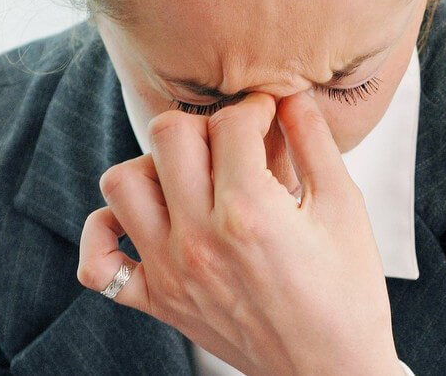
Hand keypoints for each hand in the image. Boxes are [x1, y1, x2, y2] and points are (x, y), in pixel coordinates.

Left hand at [78, 90, 399, 374]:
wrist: (330, 371)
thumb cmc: (347, 294)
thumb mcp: (345, 209)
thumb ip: (314, 144)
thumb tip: (291, 98)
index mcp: (249, 212)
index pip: (231, 123)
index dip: (256, 106)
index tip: (270, 114)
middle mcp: (198, 238)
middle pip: (168, 136)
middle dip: (204, 124)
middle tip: (232, 142)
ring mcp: (170, 272)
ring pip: (121, 184)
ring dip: (153, 167)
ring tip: (190, 178)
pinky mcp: (158, 302)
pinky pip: (98, 264)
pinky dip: (106, 234)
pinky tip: (142, 223)